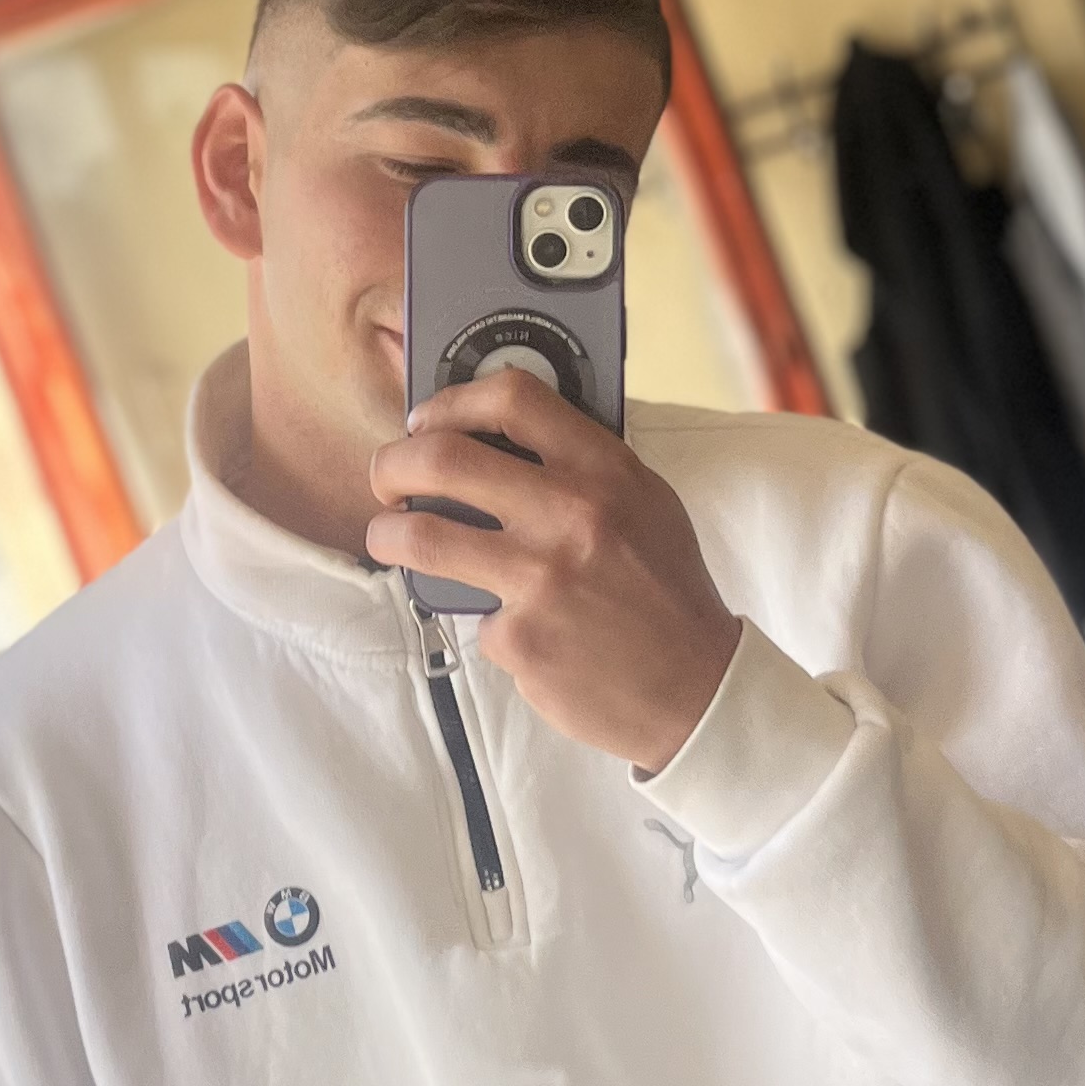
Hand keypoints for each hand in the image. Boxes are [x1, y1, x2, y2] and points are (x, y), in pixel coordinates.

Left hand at [364, 370, 737, 773]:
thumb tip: (495, 435)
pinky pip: (470, 615)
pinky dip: (484, 619)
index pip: (512, 397)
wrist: (697, 688)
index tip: (427, 421)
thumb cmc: (665, 591)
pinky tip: (520, 630)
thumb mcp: (645, 503)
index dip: (451, 401)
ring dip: (388, 535)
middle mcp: (570, 514)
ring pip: (420, 537)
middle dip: (391, 465)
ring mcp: (540, 579)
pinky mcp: (519, 639)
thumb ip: (581, 466)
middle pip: (441, 458)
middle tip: (386, 481)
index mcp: (605, 470)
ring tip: (391, 539)